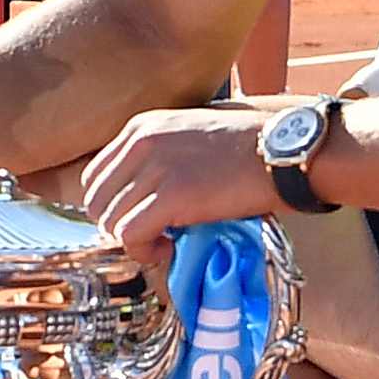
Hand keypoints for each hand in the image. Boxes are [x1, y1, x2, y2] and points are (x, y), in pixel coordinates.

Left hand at [80, 109, 279, 265]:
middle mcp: (141, 142)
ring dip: (135, 241)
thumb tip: (139, 192)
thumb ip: (158, 154)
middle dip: (119, 225)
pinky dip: (145, 251)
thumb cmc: (248, 147)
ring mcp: (155, 168)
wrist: (285, 151)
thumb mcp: (189, 134)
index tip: (139, 217)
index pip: (93, 177)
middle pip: (96, 201)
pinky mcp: (172, 196)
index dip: (112, 206)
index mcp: (140, 127)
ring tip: (165, 241)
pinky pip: (131, 236)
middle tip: (151, 234)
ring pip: (111, 222)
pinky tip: (169, 247)